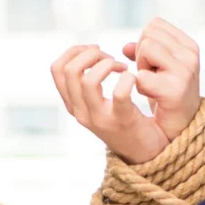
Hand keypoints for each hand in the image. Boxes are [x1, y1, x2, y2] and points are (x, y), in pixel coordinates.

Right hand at [51, 18, 200, 163]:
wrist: (148, 154)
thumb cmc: (126, 123)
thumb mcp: (99, 106)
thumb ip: (89, 86)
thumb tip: (90, 52)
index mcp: (74, 106)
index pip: (57, 69)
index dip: (74, 52)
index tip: (95, 50)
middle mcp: (82, 113)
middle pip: (70, 71)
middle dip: (91, 54)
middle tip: (112, 58)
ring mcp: (100, 118)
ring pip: (87, 80)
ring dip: (107, 64)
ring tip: (123, 67)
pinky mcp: (123, 120)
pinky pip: (120, 92)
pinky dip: (128, 78)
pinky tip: (134, 79)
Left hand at [123, 17, 200, 145]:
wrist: (181, 126)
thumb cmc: (168, 94)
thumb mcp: (160, 67)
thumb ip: (144, 52)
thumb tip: (125, 47)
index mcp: (189, 46)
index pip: (155, 25)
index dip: (146, 41)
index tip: (154, 62)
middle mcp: (190, 56)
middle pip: (149, 34)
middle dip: (142, 53)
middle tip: (152, 74)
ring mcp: (184, 72)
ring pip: (146, 48)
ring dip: (141, 67)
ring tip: (152, 83)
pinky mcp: (174, 90)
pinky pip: (141, 75)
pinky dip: (140, 86)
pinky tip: (152, 95)